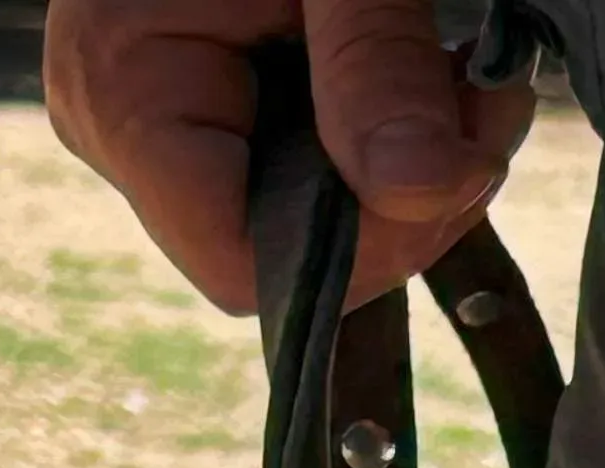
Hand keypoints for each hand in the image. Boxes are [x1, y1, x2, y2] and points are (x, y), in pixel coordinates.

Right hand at [46, 0, 534, 314]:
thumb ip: (375, 66)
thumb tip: (421, 192)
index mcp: (122, 90)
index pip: (240, 264)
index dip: (367, 247)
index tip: (461, 167)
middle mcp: (121, 131)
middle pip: (290, 250)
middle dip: (411, 197)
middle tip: (483, 103)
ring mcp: (162, 134)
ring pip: (318, 222)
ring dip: (418, 168)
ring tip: (462, 81)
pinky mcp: (213, 122)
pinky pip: (314, 181)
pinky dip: (391, 144)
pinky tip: (425, 83)